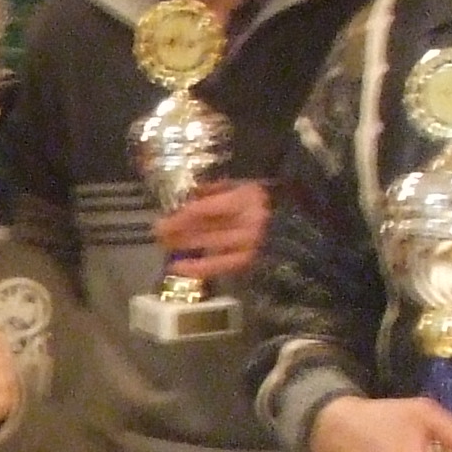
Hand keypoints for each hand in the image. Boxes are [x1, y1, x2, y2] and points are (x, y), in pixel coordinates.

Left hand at [154, 179, 271, 284]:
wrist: (294, 226)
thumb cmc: (266, 200)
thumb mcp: (243, 184)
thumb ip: (217, 187)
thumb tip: (189, 194)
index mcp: (245, 198)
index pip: (205, 210)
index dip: (181, 216)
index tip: (164, 217)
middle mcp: (247, 222)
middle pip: (204, 228)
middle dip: (177, 230)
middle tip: (157, 231)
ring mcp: (249, 243)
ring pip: (208, 245)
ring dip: (183, 245)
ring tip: (164, 244)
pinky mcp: (248, 261)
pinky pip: (217, 266)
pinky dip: (196, 267)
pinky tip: (178, 267)